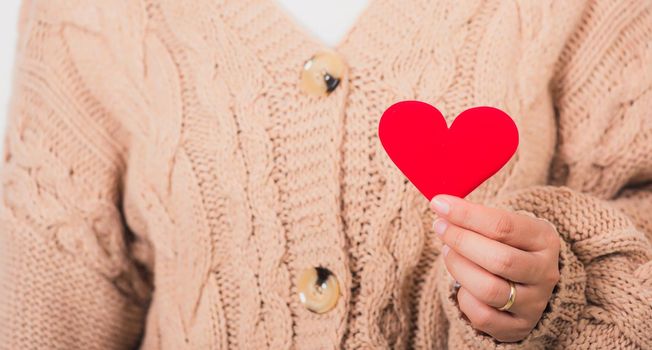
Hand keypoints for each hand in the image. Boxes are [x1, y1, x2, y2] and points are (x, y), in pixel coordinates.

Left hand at [430, 194, 560, 341]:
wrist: (531, 284)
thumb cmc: (510, 246)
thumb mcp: (507, 227)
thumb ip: (480, 218)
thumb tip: (442, 205)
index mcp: (544, 240)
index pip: (504, 226)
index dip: (467, 215)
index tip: (439, 204)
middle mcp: (545, 273)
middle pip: (499, 259)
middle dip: (461, 241)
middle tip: (440, 228)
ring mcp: (534, 303)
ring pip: (489, 290)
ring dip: (459, 268)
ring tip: (448, 252)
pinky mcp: (518, 327)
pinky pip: (482, 316)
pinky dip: (464, 298)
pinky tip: (462, 285)